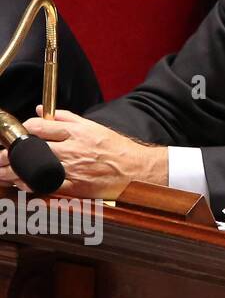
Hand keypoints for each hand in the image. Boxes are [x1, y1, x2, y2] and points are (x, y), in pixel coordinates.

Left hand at [0, 108, 166, 197]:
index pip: (41, 127)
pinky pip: (46, 186)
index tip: (19, 132)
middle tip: (0, 155)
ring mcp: (72, 169)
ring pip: (35, 169)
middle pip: (33, 150)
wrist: (137, 170)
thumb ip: (65, 117)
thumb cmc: (117, 149)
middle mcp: (72, 150)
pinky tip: (19, 183)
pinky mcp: (74, 187)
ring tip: (1, 171)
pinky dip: (30, 185)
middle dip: (10, 153)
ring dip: (13, 171)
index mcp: (77, 133)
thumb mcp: (94, 127)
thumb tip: (42, 110)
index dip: (25, 129)